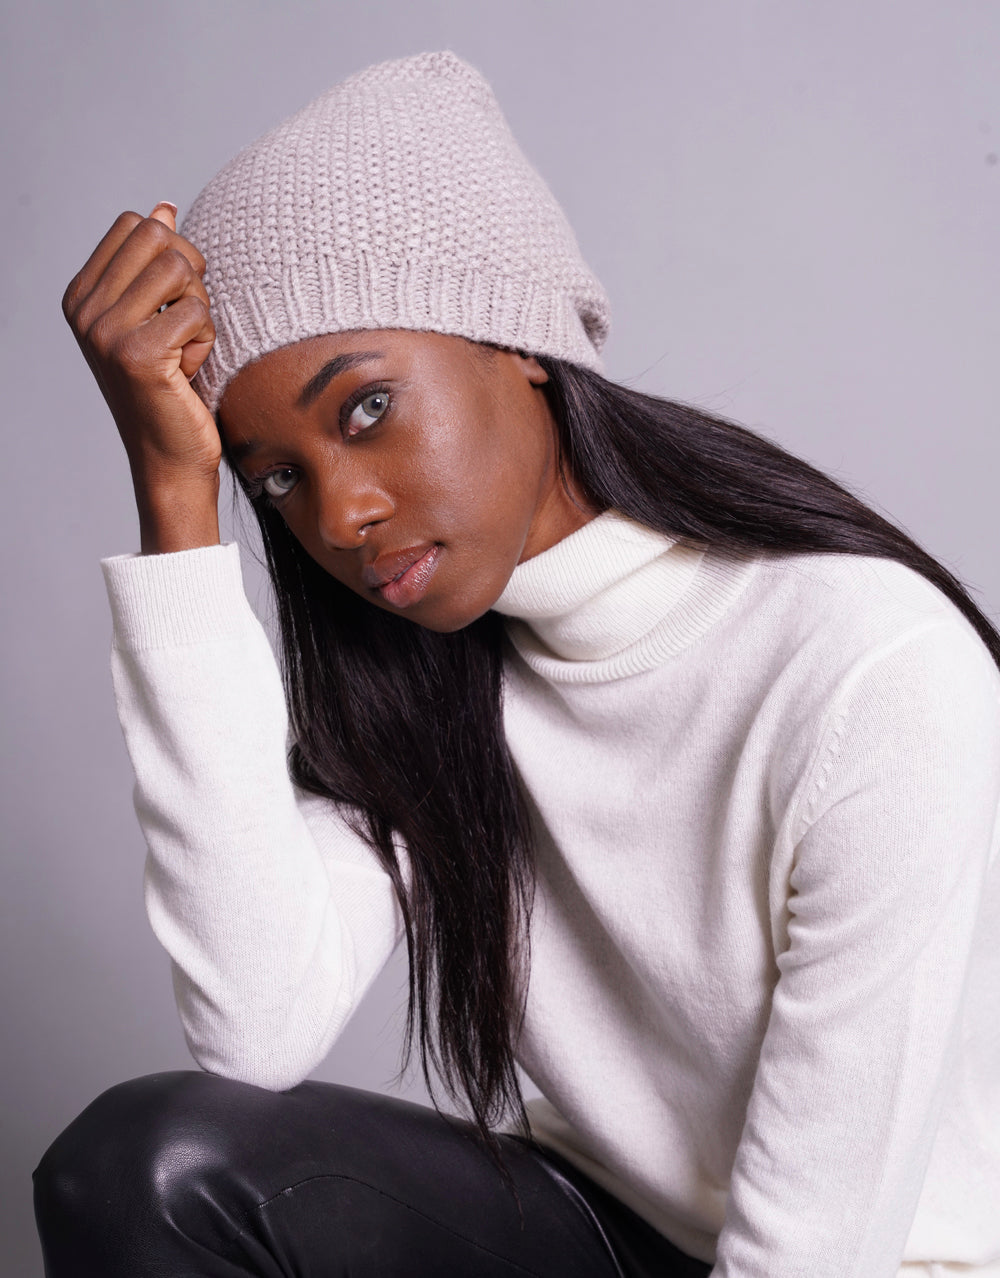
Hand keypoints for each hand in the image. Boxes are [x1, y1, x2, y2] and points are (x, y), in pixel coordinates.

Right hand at [63, 203, 221, 550]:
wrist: (170, 457)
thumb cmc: (172, 387)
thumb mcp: (158, 317)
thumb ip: (155, 263)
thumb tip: (164, 206)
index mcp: (81, 295)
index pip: (137, 224)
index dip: (173, 255)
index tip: (169, 305)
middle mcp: (85, 310)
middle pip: (160, 237)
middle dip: (190, 278)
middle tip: (184, 326)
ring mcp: (105, 331)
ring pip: (180, 270)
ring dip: (200, 310)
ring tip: (184, 349)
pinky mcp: (137, 353)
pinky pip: (197, 313)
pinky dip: (206, 341)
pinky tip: (187, 372)